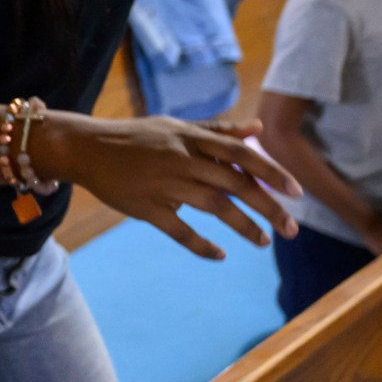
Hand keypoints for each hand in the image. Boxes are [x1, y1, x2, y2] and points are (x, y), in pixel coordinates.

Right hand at [39, 112, 300, 260]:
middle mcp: (181, 160)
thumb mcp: (175, 127)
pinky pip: (179, 230)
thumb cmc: (135, 137)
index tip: (296, 192)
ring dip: (243, 226)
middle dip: (268, 208)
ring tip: (263, 241)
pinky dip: (201, 245)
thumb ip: (217, 130)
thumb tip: (257, 128)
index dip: (271, 172)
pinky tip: (219, 255)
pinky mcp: (146, 208)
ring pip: (214, 207)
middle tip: (290, 229)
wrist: (85, 148)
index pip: (241, 154)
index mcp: (190, 139)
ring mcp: (164, 184)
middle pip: (235, 184)